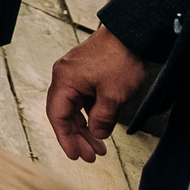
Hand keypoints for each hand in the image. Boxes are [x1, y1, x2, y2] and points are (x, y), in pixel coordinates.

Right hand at [45, 25, 152, 161]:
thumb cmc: (121, 59)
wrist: (131, 33)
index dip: (65, 138)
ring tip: (99, 147)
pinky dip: (90, 114)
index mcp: (64, 80)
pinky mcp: (85, 72)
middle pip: (64, 113)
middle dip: (77, 136)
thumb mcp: (113, 96)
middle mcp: (64, 76)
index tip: (75, 155)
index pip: (57, 116)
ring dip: (85, 127)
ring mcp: (74, 73)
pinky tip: (100, 126)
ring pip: (74, 107)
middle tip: (91, 156)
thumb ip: (102, 119)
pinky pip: (82, 98)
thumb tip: (97, 135)